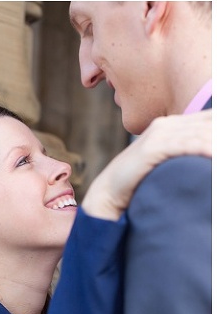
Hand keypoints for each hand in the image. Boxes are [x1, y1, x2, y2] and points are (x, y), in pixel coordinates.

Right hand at [81, 109, 211, 219]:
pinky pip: (187, 144)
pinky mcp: (152, 147)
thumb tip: (206, 154)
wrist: (108, 194)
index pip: (210, 119)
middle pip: (210, 123)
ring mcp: (159, 133)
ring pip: (203, 132)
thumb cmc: (138, 182)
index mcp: (172, 125)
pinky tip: (213, 157)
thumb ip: (186, 154)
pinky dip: (206, 149)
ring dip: (215, 145)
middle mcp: (166, 124)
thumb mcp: (167, 163)